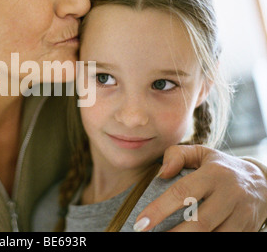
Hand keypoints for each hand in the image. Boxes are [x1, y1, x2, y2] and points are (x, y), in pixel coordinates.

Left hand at [134, 144, 266, 231]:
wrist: (263, 182)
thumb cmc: (220, 167)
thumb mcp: (200, 153)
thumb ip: (177, 155)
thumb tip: (161, 173)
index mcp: (214, 173)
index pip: (182, 192)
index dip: (159, 210)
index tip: (140, 223)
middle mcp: (230, 194)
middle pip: (199, 222)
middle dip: (173, 235)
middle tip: (150, 237)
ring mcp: (242, 214)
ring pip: (214, 236)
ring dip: (189, 242)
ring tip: (165, 242)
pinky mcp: (249, 229)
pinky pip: (226, 241)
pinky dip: (207, 244)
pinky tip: (188, 242)